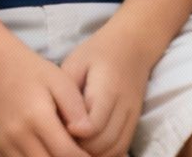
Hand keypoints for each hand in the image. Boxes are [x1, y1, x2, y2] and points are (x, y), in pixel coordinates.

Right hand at [0, 49, 90, 156]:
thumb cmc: (35, 73)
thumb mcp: (61, 81)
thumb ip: (76, 108)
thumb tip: (89, 131)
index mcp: (37, 117)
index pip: (65, 152)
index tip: (96, 156)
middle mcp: (18, 135)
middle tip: (85, 155)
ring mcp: (5, 144)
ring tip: (68, 153)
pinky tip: (51, 153)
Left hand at [60, 24, 161, 156]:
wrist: (133, 46)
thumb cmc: (97, 53)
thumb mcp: (75, 64)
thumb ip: (67, 93)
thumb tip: (56, 121)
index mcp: (107, 86)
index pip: (93, 124)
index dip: (74, 134)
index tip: (57, 130)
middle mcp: (124, 104)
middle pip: (103, 142)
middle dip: (79, 149)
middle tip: (60, 141)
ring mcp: (132, 115)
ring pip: (114, 149)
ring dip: (92, 155)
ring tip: (72, 147)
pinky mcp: (135, 122)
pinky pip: (122, 148)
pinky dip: (105, 155)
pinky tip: (89, 151)